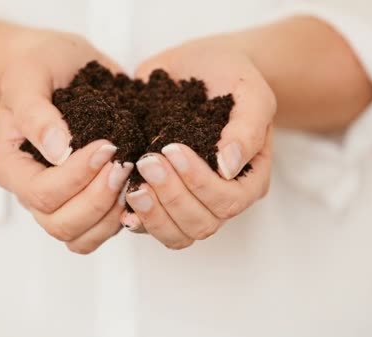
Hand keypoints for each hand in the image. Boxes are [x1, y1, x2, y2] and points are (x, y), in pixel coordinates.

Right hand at [0, 31, 131, 253]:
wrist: (66, 65)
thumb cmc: (43, 66)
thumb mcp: (29, 75)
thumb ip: (35, 111)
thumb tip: (57, 151)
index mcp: (13, 167)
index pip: (41, 194)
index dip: (77, 176)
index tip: (106, 144)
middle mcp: (34, 192)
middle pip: (61, 225)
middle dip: (98, 199)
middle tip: (123, 163)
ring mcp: (62, 201)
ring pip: (82, 238)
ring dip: (112, 214)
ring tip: (130, 176)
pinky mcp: (89, 202)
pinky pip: (102, 231)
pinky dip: (122, 219)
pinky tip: (136, 189)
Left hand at [122, 34, 275, 248]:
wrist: (200, 65)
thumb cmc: (231, 76)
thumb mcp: (251, 92)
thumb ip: (247, 128)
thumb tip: (228, 168)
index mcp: (248, 178)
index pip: (228, 201)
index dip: (199, 183)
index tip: (172, 148)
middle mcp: (221, 198)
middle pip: (200, 224)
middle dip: (171, 196)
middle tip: (148, 160)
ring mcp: (190, 200)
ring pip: (176, 235)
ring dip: (152, 213)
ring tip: (133, 184)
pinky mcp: (161, 197)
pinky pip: (150, 225)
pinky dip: (134, 217)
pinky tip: (120, 199)